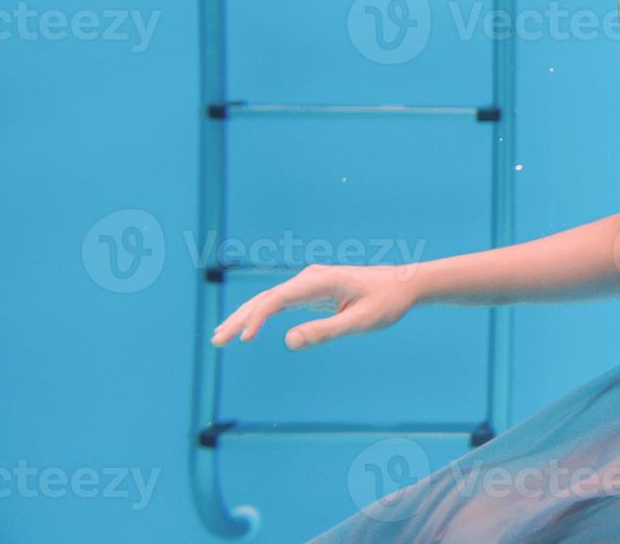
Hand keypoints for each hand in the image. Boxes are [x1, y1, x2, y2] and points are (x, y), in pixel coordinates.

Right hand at [210, 263, 420, 350]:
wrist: (403, 285)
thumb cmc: (385, 303)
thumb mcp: (359, 321)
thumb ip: (325, 331)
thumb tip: (288, 341)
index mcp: (320, 280)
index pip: (278, 298)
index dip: (258, 317)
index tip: (244, 337)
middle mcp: (310, 277)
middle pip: (266, 297)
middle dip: (240, 318)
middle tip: (217, 341)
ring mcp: (308, 283)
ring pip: (268, 300)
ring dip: (245, 317)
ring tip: (221, 338)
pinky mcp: (310, 292)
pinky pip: (279, 303)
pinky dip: (261, 315)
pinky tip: (247, 329)